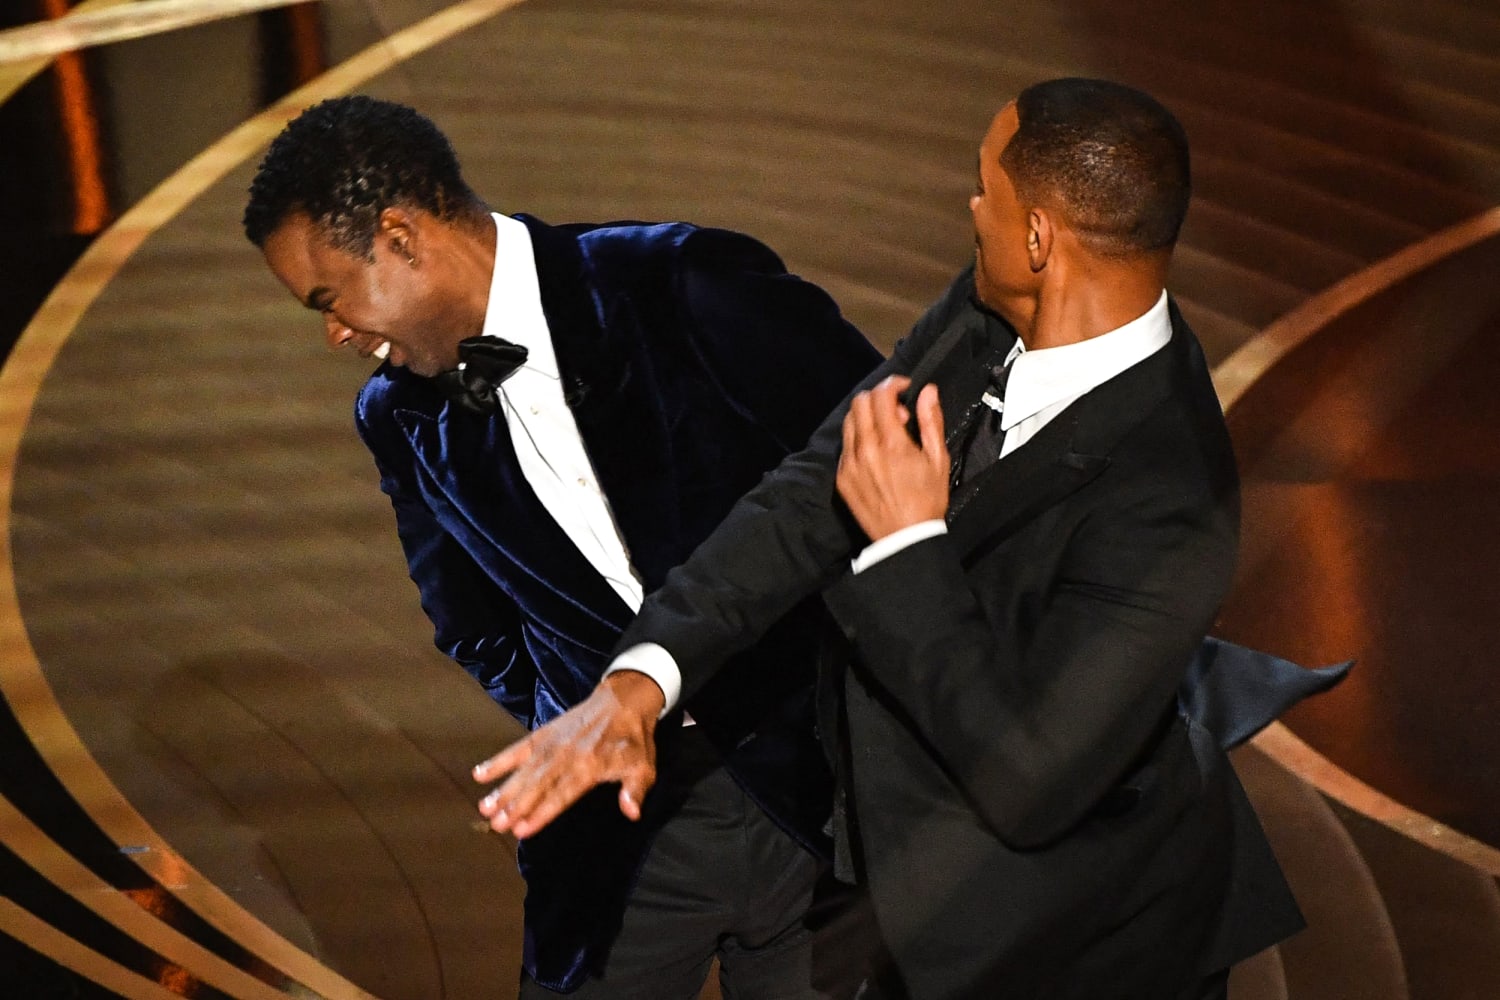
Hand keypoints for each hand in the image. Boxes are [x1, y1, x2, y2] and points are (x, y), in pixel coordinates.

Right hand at [473, 671, 664, 837]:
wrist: (624, 701)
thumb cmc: (634, 740)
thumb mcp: (644, 766)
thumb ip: (635, 790)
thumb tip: (631, 812)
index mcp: (591, 766)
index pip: (562, 794)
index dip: (542, 813)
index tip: (523, 829)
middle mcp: (567, 755)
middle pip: (537, 785)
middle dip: (515, 806)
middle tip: (495, 824)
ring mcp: (552, 744)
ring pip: (524, 770)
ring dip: (503, 789)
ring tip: (485, 807)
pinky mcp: (544, 734)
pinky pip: (518, 748)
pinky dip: (499, 761)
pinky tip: (480, 774)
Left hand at [837, 376, 948, 539]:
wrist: (905, 538)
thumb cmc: (926, 501)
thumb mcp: (938, 459)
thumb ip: (931, 421)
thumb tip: (928, 392)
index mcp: (892, 443)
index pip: (881, 396)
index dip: (893, 385)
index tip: (904, 389)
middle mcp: (866, 450)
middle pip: (860, 402)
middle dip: (879, 398)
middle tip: (898, 413)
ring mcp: (850, 464)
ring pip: (849, 422)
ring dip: (866, 416)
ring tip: (886, 432)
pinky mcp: (842, 478)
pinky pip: (845, 446)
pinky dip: (858, 439)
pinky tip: (875, 452)